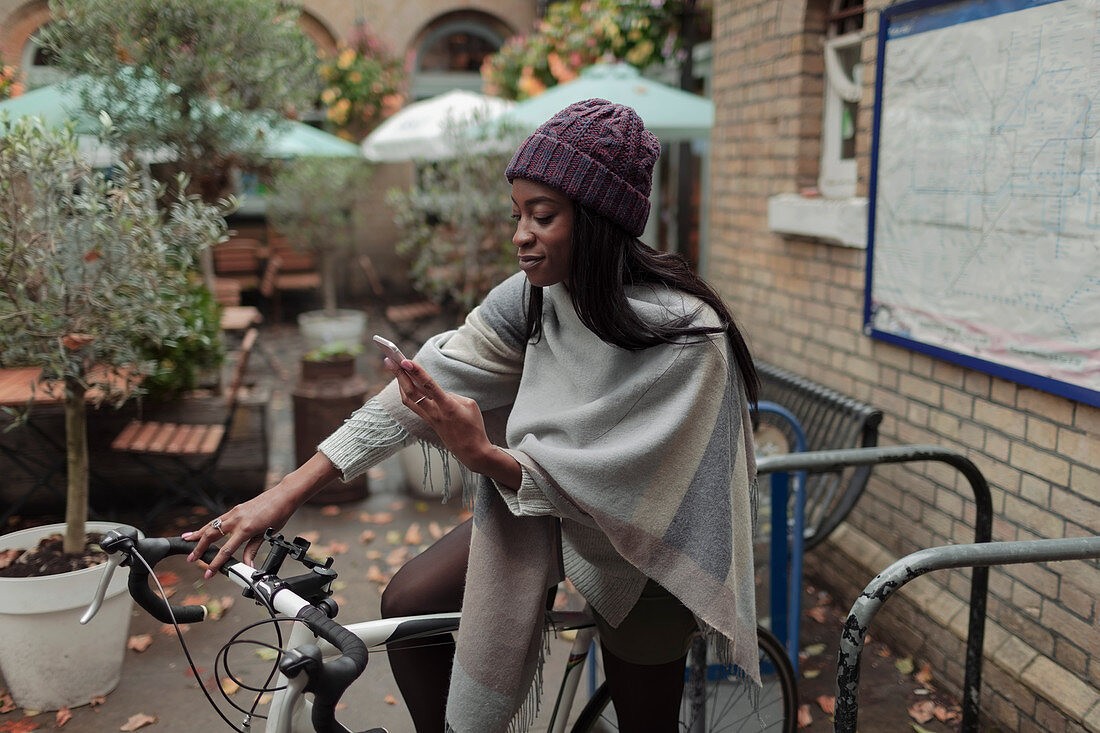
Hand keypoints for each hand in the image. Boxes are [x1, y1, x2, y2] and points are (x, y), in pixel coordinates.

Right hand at [182, 486, 296, 577]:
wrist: (283, 496)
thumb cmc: (278, 514)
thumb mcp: (267, 535)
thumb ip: (253, 550)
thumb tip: (247, 565)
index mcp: (246, 528)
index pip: (226, 550)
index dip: (215, 564)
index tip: (208, 573)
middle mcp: (237, 519)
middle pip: (211, 536)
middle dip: (199, 548)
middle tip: (190, 559)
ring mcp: (235, 512)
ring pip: (212, 525)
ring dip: (198, 534)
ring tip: (186, 540)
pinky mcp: (235, 509)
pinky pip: (218, 519)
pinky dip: (208, 525)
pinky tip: (202, 529)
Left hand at [385, 357, 494, 472]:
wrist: (471, 450)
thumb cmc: (474, 427)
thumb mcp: (469, 405)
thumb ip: (452, 395)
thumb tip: (437, 392)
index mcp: (447, 406)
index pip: (428, 385)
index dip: (416, 372)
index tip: (405, 361)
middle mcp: (434, 412)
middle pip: (411, 392)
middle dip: (399, 374)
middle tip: (390, 359)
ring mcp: (429, 418)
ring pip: (407, 399)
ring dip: (399, 382)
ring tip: (393, 368)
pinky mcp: (427, 421)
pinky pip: (412, 405)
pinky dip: (406, 392)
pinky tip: (403, 384)